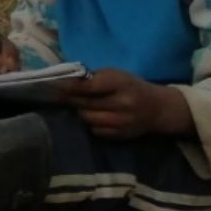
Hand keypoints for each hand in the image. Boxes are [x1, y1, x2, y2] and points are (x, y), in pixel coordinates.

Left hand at [60, 69, 192, 139]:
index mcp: (120, 84)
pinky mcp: (121, 135)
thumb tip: (68, 81)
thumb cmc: (132, 86)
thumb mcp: (117, 74)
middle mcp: (122, 104)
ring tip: (77, 105)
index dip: (69, 87)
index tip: (53, 84)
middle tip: (56, 95)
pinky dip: (90, 123)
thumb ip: (95, 78)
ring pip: (88, 119)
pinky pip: (96, 130)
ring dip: (80, 111)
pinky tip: (92, 115)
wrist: (157, 108)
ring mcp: (122, 122)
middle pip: (85, 104)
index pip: (89, 87)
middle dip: (70, 99)